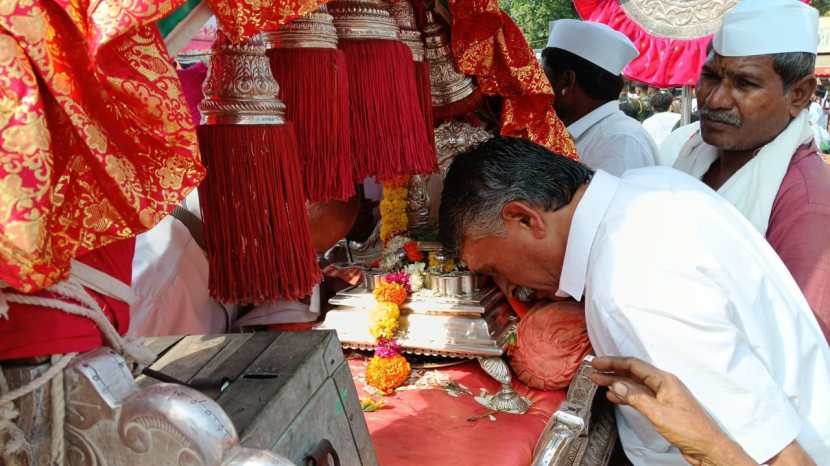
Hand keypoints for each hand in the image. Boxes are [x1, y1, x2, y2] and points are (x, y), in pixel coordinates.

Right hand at [590, 356, 754, 465]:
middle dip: (612, 372)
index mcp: (664, 380)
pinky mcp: (663, 408)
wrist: (707, 447)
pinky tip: (616, 397)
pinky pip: (640, 396)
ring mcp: (663, 396)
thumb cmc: (689, 429)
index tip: (597, 363)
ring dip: (617, 383)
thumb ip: (636, 397)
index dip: (614, 362)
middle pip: (633, 373)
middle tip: (594, 372)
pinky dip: (626, 395)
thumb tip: (617, 384)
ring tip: (600, 383)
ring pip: (635, 385)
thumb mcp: (658, 412)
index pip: (634, 365)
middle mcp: (663, 385)